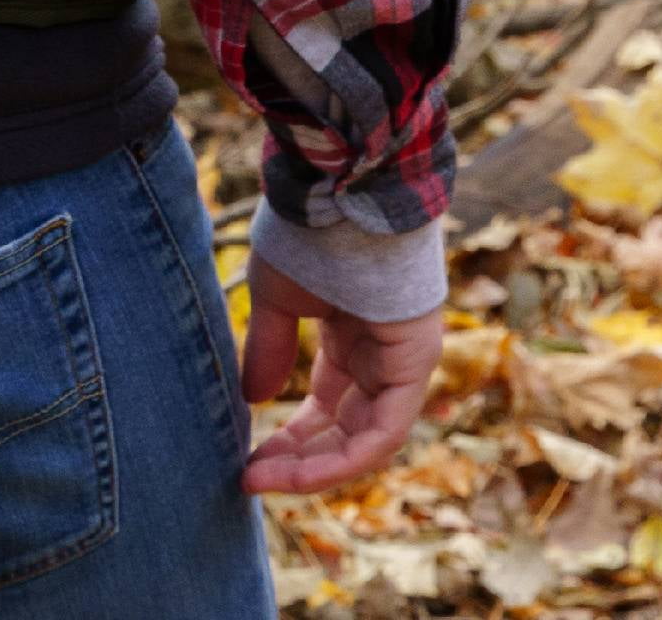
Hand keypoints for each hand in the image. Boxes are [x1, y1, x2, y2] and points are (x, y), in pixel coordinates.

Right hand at [238, 251, 441, 495]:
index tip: (246, 458)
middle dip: (296, 457)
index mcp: (351, 334)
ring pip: (364, 437)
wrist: (336, 183)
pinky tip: (300, 467)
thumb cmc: (307, 230)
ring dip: (314, 466)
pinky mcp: (416, 360)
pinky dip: (344, 456)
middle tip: (249, 475)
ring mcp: (403, 358)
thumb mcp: (276, 296)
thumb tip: (254, 401)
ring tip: (262, 478)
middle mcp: (382, 353)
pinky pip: (384, 428)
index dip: (288, 436)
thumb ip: (268, 348)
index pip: (326, 404)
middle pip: (344, 426)